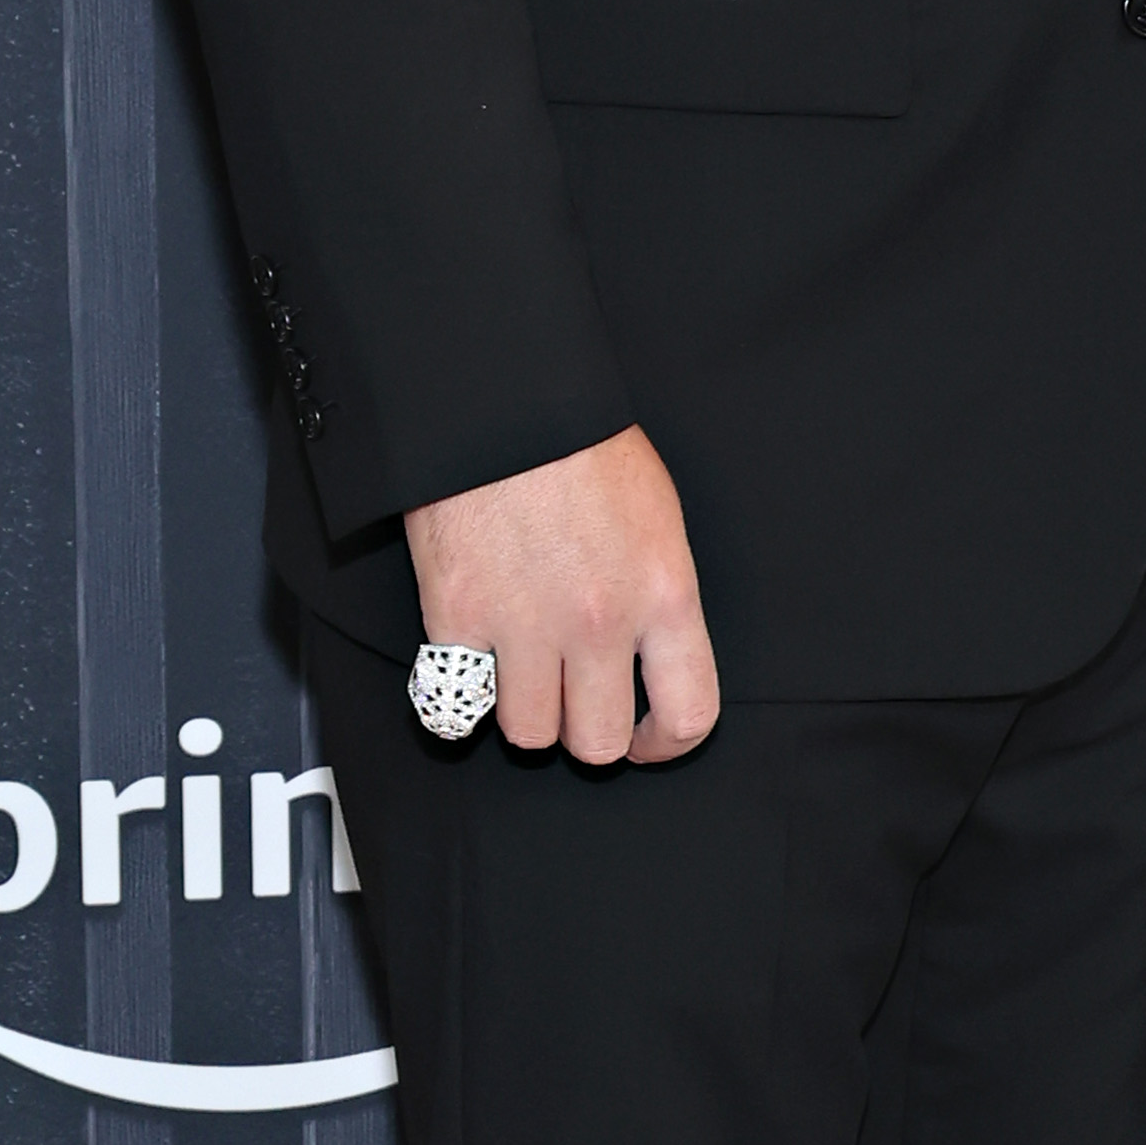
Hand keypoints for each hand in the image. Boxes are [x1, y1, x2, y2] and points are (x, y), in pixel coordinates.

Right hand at [405, 427, 720, 768]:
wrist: (500, 400)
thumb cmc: (579, 442)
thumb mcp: (657, 517)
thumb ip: (658, 596)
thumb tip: (648, 653)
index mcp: (663, 593)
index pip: (688, 713)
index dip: (667, 744)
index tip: (648, 740)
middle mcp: (599, 623)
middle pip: (599, 743)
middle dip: (587, 731)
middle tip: (574, 701)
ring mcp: (525, 626)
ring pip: (529, 733)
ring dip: (525, 711)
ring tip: (521, 670)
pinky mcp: (457, 618)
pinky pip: (457, 706)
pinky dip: (460, 693)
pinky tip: (472, 659)